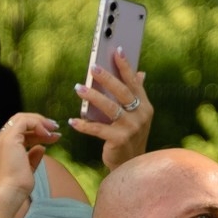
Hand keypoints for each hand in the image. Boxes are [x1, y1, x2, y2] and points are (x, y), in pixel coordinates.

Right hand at [0, 112, 59, 211]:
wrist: (11, 192)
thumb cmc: (19, 185)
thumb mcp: (29, 168)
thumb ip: (33, 156)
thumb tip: (41, 148)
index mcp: (3, 147)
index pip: (20, 131)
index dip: (37, 130)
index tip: (52, 136)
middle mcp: (0, 140)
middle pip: (20, 121)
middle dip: (39, 122)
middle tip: (55, 128)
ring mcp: (3, 138)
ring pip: (21, 118)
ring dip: (40, 121)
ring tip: (54, 129)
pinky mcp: (9, 138)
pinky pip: (24, 121)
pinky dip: (37, 124)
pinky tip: (47, 134)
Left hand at [70, 48, 153, 168]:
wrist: (131, 166)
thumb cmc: (130, 138)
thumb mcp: (137, 117)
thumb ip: (137, 95)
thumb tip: (141, 73)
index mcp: (145, 106)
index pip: (134, 82)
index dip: (126, 66)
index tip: (117, 50)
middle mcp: (141, 115)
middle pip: (122, 92)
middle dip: (107, 78)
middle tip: (92, 68)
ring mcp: (131, 128)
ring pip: (110, 108)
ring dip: (92, 97)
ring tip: (78, 88)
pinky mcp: (119, 140)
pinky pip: (98, 129)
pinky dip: (84, 125)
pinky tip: (73, 121)